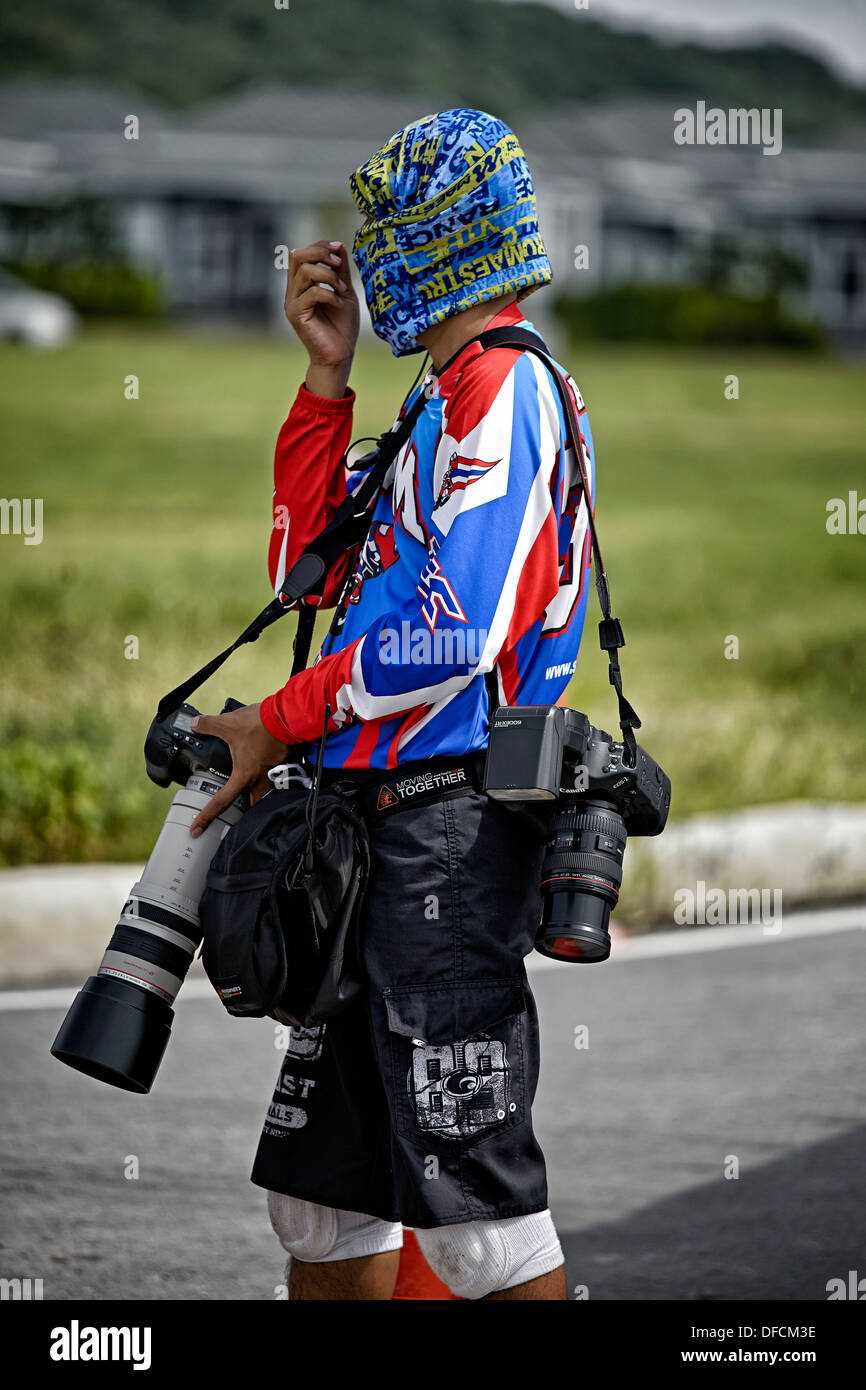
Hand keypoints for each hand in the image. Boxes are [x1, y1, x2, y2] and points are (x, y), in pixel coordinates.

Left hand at [188, 703, 288, 836]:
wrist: (288, 717)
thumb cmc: (261, 725)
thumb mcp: (228, 724)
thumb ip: (208, 725)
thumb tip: (195, 723)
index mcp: (244, 775)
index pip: (221, 802)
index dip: (206, 817)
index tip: (197, 829)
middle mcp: (260, 780)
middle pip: (251, 806)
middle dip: (244, 813)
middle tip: (235, 815)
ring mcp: (276, 774)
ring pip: (268, 795)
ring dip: (261, 797)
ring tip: (255, 795)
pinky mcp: (287, 765)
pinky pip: (281, 779)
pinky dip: (277, 778)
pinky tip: (273, 771)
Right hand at [284, 240, 359, 398]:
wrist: (340, 355)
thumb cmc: (342, 326)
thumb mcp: (344, 291)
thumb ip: (340, 270)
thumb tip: (339, 245)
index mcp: (302, 284)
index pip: (303, 253)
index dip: (320, 246)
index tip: (339, 248)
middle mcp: (293, 291)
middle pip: (297, 256)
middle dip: (320, 253)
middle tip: (338, 263)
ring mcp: (292, 303)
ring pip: (304, 272)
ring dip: (328, 276)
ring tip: (342, 289)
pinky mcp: (296, 315)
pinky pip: (311, 293)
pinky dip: (329, 294)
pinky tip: (338, 304)